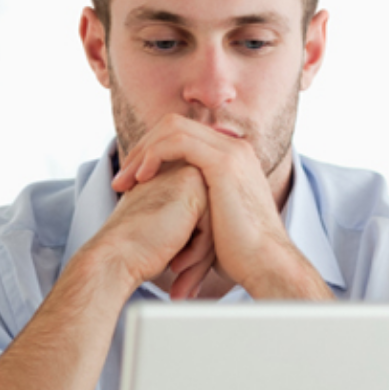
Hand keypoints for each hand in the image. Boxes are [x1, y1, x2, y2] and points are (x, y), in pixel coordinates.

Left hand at [112, 114, 332, 298]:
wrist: (266, 264)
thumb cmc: (241, 253)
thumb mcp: (215, 220)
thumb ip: (198, 205)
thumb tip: (178, 215)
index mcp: (233, 157)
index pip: (184, 135)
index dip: (153, 151)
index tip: (132, 180)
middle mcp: (233, 147)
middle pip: (174, 125)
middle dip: (142, 148)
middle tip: (122, 180)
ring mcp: (230, 151)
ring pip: (172, 128)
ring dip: (142, 152)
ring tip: (125, 182)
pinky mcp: (223, 163)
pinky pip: (176, 141)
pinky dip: (153, 155)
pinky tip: (141, 179)